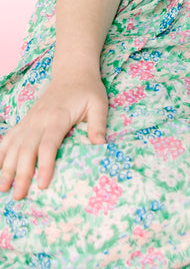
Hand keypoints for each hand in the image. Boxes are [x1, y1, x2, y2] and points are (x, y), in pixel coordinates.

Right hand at [0, 72, 107, 199]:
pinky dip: (1, 153)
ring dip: (6, 167)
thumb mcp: (98, 104)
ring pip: (13, 146)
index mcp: (57, 118)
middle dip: (21, 174)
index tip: (42, 185)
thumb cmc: (87, 90)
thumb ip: (98, 124)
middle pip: (26, 150)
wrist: (72, 72)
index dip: (44, 165)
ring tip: (3, 188)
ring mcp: (29, 121)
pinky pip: (9, 138)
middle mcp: (39, 120)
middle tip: (19, 196)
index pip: (48, 145)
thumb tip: (101, 146)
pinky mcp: (25, 121)